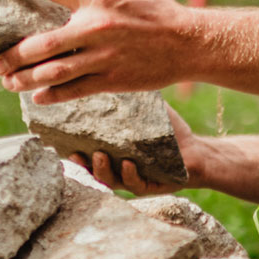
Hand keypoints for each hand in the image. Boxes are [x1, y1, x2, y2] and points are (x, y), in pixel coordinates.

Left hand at [0, 0, 198, 101]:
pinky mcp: (111, 80)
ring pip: (53, 72)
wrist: (189, 44)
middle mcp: (96, 27)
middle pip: (42, 44)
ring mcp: (102, 56)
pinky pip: (74, 90)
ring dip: (25, 80)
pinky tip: (37, 97)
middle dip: (13, 55)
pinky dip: (52, 95)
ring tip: (8, 82)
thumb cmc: (160, 10)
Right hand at [69, 108, 207, 195]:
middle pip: (94, 171)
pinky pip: (137, 184)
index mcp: (114, 154)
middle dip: (83, 164)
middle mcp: (120, 170)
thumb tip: (111, 72)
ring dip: (103, 170)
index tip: (63, 144)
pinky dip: (131, 175)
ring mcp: (134, 180)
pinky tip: (128, 164)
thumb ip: (130, 101)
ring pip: (112, 181)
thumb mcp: (147, 114)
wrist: (195, 150)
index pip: (89, 155)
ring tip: (99, 156)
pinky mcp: (153, 186)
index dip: (75, 152)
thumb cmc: (168, 133)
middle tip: (77, 153)